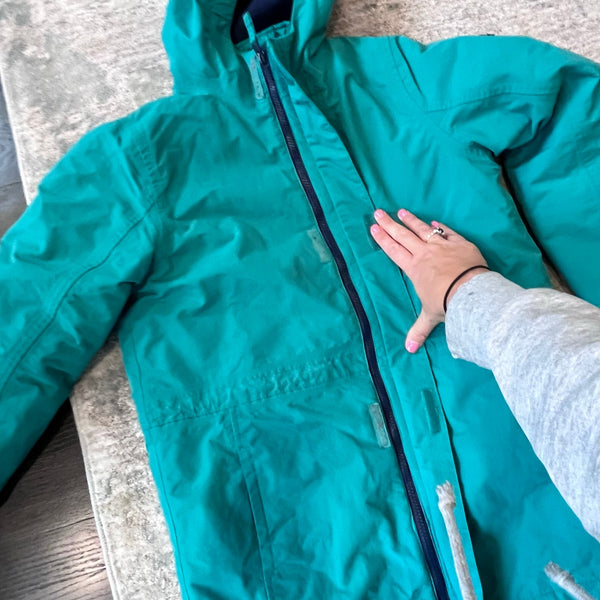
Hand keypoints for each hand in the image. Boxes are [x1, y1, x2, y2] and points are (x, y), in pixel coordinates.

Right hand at [369, 208, 488, 352]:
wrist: (470, 291)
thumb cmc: (446, 302)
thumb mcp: (430, 317)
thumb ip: (419, 330)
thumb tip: (409, 350)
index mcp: (414, 268)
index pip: (394, 250)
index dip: (383, 239)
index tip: (373, 228)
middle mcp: (425, 254)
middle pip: (403, 236)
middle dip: (390, 224)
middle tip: (378, 212)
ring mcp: (442, 246)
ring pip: (423, 229)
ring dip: (412, 220)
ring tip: (402, 211)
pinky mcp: (460, 243)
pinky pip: (447, 232)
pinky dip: (439, 227)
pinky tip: (434, 222)